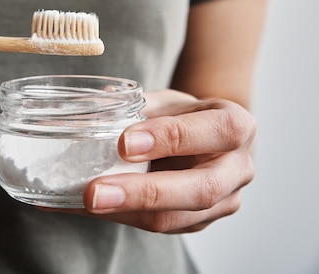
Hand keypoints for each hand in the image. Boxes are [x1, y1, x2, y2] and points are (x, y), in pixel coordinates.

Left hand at [48, 90, 255, 233]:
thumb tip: (100, 104)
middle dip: (144, 193)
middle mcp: (237, 169)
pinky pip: (156, 225)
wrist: (207, 139)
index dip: (170, 138)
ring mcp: (222, 203)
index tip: (123, 143)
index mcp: (236, 126)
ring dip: (125, 211)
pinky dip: (118, 215)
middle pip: (200, 189)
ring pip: (176, 217)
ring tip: (86, 202)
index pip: (215, 132)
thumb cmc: (186, 115)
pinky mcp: (197, 223)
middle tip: (95, 192)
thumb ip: (141, 104)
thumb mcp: (169, 100)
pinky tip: (86, 207)